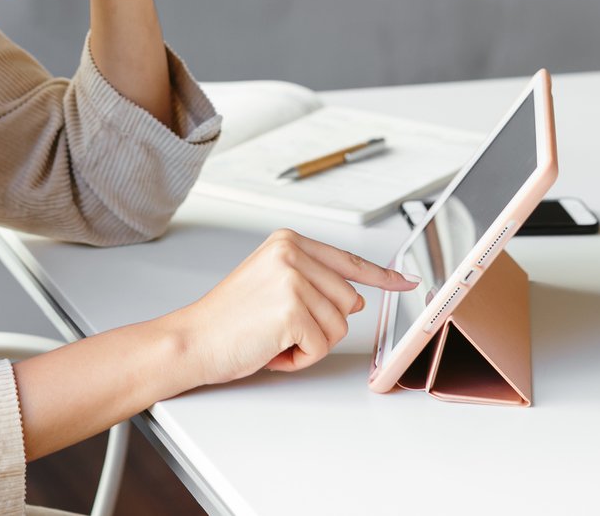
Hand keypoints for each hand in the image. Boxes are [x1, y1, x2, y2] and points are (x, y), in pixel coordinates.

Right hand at [163, 228, 419, 383]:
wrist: (193, 340)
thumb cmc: (228, 319)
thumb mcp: (272, 285)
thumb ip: (314, 283)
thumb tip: (357, 301)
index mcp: (288, 242)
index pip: (348, 261)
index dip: (381, 276)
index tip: (406, 281)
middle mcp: (292, 253)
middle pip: (348, 302)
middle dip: (320, 325)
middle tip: (279, 327)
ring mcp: (293, 279)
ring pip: (338, 327)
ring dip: (308, 343)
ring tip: (272, 336)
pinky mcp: (293, 309)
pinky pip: (321, 346)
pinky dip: (299, 357)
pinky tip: (271, 348)